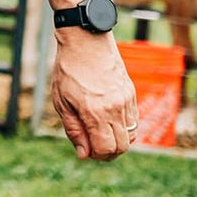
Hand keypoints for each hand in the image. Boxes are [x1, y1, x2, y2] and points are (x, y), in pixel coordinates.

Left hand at [51, 30, 137, 160]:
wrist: (86, 41)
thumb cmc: (69, 69)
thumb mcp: (62, 101)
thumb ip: (74, 129)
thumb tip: (84, 154)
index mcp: (95, 112)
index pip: (105, 149)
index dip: (96, 155)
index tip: (86, 151)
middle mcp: (115, 108)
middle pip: (121, 147)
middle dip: (108, 153)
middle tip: (94, 147)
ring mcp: (126, 100)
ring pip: (131, 135)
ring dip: (117, 141)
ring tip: (101, 133)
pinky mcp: (131, 93)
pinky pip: (134, 120)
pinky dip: (124, 128)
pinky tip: (109, 121)